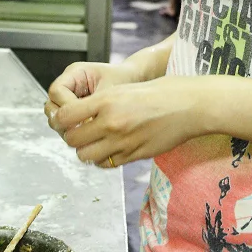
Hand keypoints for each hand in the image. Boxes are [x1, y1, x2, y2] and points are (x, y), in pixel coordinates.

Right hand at [44, 61, 140, 135]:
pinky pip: (67, 124)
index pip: (56, 91)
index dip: (66, 106)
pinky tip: (90, 133)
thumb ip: (96, 103)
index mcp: (74, 73)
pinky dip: (75, 130)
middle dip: (64, 120)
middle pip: (52, 106)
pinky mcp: (75, 111)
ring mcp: (70, 99)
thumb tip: (85, 123)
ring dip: (68, 127)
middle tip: (82, 129)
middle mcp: (69, 85)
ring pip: (57, 118)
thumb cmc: (124, 78)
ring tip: (86, 132)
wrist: (133, 80)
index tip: (82, 117)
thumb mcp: (111, 88)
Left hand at [53, 75, 205, 166]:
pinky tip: (111, 147)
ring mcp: (123, 142)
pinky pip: (106, 163)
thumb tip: (80, 116)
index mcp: (107, 100)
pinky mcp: (134, 156)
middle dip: (72, 136)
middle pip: (72, 140)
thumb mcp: (125, 88)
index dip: (60, 120)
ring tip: (95, 140)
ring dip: (87, 149)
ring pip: (86, 156)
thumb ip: (102, 103)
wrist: (191, 105)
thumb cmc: (162, 91)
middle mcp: (111, 122)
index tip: (64, 119)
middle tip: (80, 131)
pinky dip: (103, 158)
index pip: (65, 116)